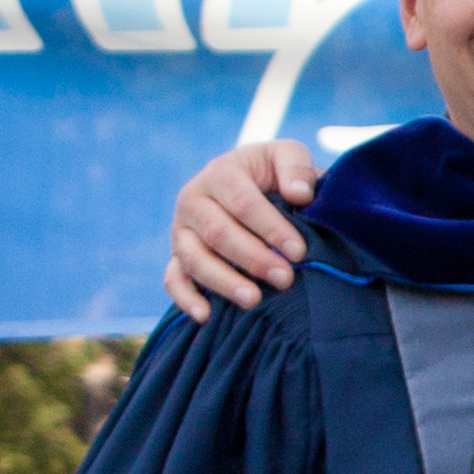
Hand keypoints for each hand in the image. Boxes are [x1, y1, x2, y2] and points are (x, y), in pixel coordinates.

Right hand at [167, 139, 321, 320]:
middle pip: (218, 233)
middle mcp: (193, 200)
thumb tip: (299, 195)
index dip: (271, 228)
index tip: (299, 252)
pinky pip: (173, 279)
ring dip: (224, 281)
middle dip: (253, 258)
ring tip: (254, 300)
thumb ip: (297, 168)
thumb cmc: (274, 174)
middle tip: (285, 279)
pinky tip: (206, 316)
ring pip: (194, 258)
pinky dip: (185, 298)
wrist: (253, 187)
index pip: (243, 203)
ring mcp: (181, 231)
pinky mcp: (177, 256)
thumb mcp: (287, 157)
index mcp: (220, 173)